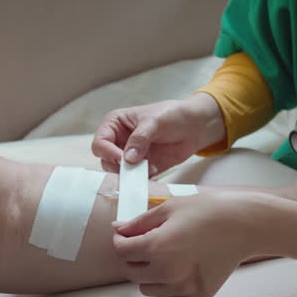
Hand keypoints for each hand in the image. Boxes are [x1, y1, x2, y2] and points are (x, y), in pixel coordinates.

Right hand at [92, 94, 224, 176]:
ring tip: (147, 170)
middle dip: (118, 166)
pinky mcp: (144, 168)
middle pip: (106, 160)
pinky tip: (153, 174)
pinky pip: (137, 179)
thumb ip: (140, 138)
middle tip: (134, 167)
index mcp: (115, 124)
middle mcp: (119, 142)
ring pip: (119, 173)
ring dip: (130, 175)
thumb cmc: (172, 115)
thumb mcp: (154, 121)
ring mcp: (131, 156)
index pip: (100, 142)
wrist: (196, 125)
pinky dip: (142, 181)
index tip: (122, 158)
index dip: (108, 152)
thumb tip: (128, 159)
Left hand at [112, 191, 296, 296]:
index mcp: (157, 247)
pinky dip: (168, 290)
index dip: (120, 240)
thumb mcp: (169, 208)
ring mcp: (184, 286)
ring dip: (149, 275)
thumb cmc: (208, 210)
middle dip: (133, 258)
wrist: (244, 224)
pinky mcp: (199, 295)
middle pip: (132, 273)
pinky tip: (178, 271)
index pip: (122, 251)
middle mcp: (168, 271)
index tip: (126, 235)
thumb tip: (118, 230)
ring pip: (148, 289)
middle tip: (146, 244)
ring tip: (165, 256)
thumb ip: (139, 222)